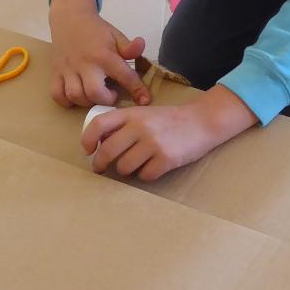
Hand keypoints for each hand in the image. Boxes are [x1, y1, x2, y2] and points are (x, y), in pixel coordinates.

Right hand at [49, 0, 150, 107]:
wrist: (69, 18)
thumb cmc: (96, 30)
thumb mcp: (116, 35)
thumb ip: (129, 47)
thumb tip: (141, 45)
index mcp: (104, 55)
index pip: (125, 77)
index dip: (137, 90)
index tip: (144, 100)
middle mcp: (85, 64)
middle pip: (95, 92)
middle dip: (106, 100)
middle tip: (111, 94)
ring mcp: (68, 69)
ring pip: (75, 96)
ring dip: (87, 101)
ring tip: (95, 95)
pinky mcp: (56, 73)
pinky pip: (57, 95)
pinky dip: (66, 101)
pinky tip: (77, 96)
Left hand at [82, 102, 220, 180]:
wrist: (201, 121)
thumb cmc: (169, 120)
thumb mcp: (144, 114)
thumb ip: (123, 124)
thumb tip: (99, 144)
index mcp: (132, 114)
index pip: (99, 125)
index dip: (87, 140)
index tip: (87, 151)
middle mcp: (140, 127)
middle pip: (107, 152)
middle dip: (100, 164)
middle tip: (101, 168)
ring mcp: (153, 144)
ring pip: (124, 167)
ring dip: (126, 170)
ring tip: (135, 165)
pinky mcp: (166, 159)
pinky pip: (145, 176)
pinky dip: (146, 175)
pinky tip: (152, 167)